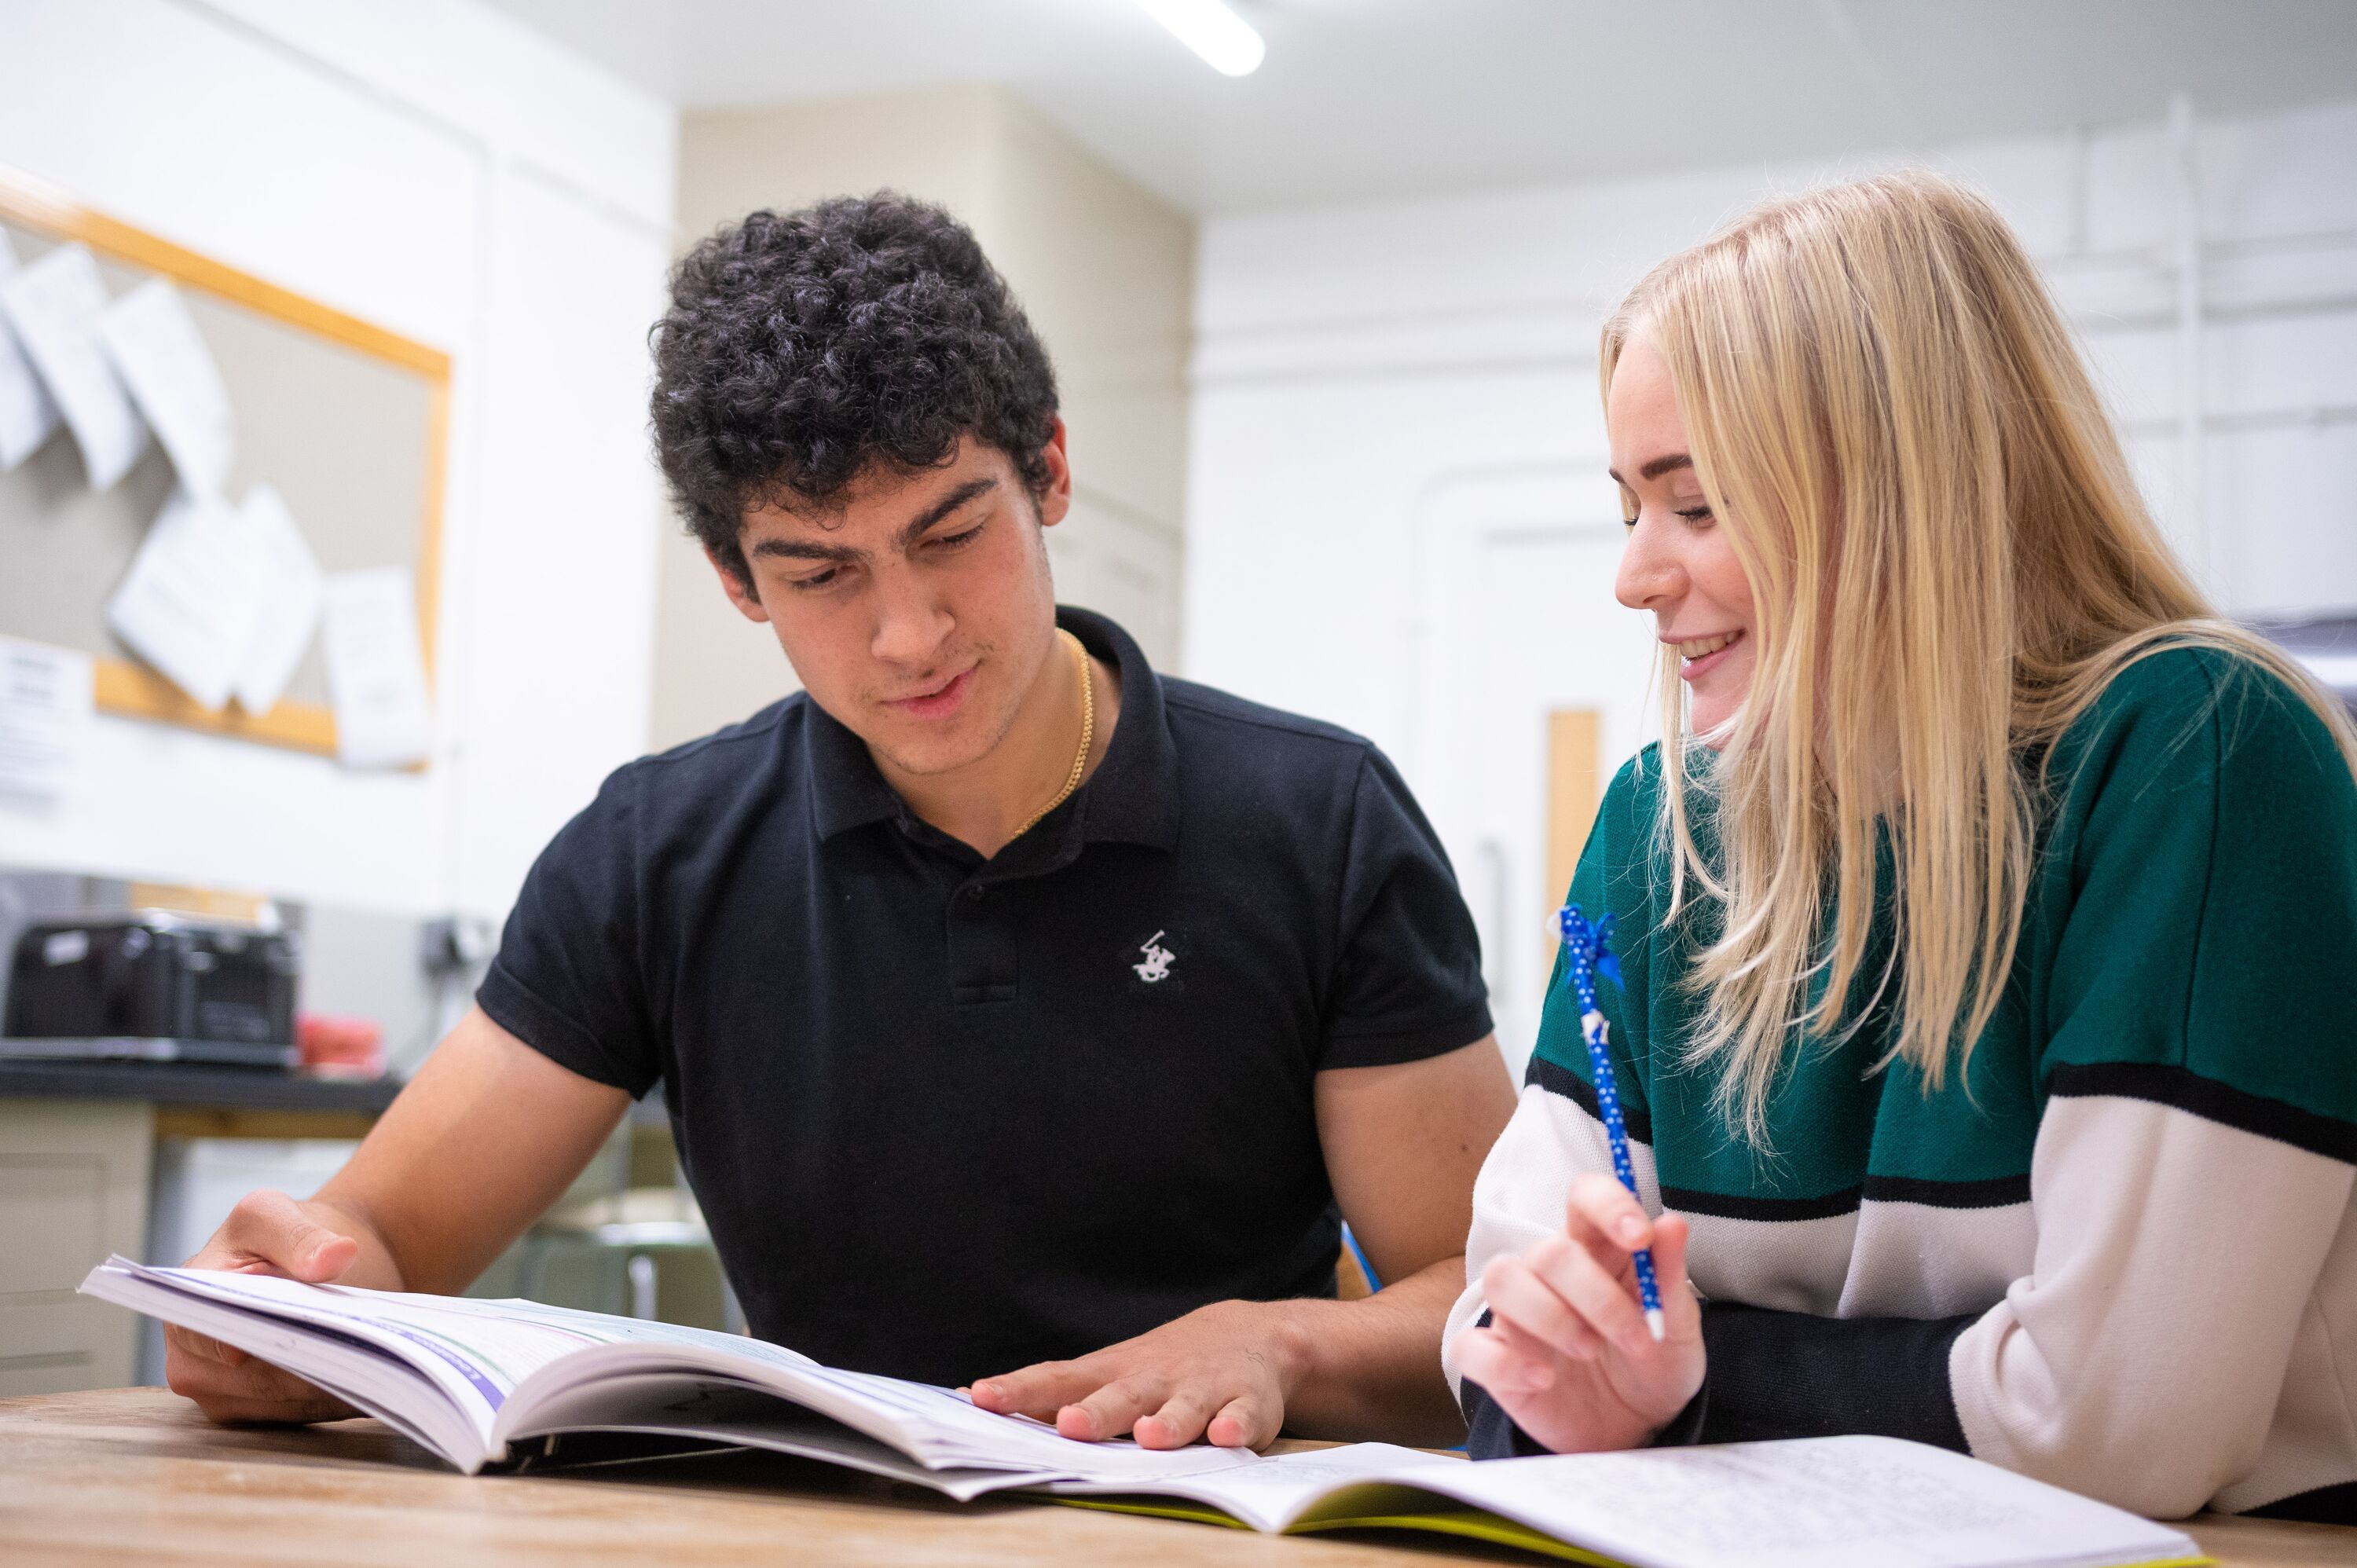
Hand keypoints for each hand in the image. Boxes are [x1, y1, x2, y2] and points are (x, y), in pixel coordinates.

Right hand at [163, 1189, 364, 1424]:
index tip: (295, 1330)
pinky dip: (338, 1395)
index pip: (207, 1333)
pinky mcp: (256, 1410)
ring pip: (282, 1402)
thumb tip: (334, 1256)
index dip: (249, 1337)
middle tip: (361, 1342)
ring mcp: (220, 1391)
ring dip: (329, 1383)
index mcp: (186, 1300)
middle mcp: (190, 1356)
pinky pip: (302, 1414)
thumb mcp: (281, 1215)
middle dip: (308, 1360)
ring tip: (373, 1355)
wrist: (315, 1262)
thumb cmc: (287, 1236)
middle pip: (253, 1377)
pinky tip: (370, 1375)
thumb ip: (299, 1235)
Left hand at [967, 1298, 1298, 1449]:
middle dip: (1096, 1412)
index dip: (1020, 1390)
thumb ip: (1052, 1392)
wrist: (1247, 1336)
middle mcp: (1152, 1378)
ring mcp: (1201, 1389)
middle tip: (1070, 1424)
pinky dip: (1235, 1426)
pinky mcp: (1246, 1402)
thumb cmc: (1156, 1368)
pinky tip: (1226, 1437)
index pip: (1057, 1379)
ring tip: (1150, 1437)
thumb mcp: (1106, 1374)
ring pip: (1183, 1407)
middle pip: (1121, 1396)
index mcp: (1111, 1373)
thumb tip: (974, 1397)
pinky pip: (1243, 1417)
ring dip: (1167, 1422)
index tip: (981, 1397)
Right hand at [1454, 1173, 1704, 1452]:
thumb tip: (1672, 1223)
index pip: (1585, 1197)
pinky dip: (1504, 1362)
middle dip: (1596, 1296)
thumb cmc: (1654, 1367)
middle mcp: (1551, 1274)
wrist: (1636, 1431)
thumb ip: (1668, 1278)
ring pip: (1500, 1280)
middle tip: (1636, 1340)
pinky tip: (1543, 1381)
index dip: (1607, 1204)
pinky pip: (1469, 1345)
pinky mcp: (1494, 1359)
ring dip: (1549, 1317)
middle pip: (1548, 1251)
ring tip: (1588, 1352)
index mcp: (1600, 1250)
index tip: (1638, 1237)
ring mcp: (1517, 1315)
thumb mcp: (1680, 1329)